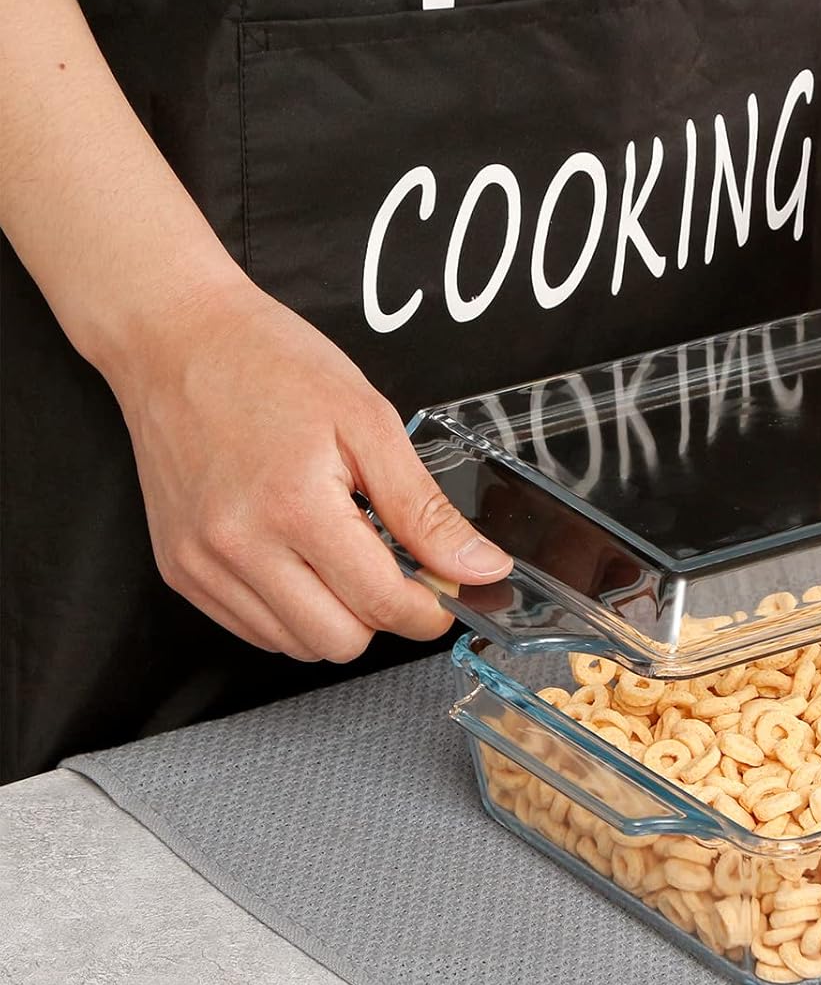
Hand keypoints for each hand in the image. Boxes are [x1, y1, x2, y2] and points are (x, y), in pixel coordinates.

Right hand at [105, 281, 511, 661]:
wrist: (176, 339)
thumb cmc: (272, 365)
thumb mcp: (370, 423)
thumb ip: (424, 509)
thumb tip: (479, 567)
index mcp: (295, 508)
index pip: (381, 605)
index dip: (429, 608)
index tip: (445, 588)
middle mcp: (238, 547)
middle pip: (340, 642)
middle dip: (383, 615)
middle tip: (397, 567)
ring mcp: (201, 564)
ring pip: (296, 645)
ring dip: (336, 615)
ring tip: (343, 551)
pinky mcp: (180, 570)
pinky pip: (253, 629)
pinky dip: (291, 611)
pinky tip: (302, 559)